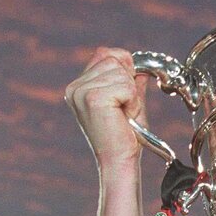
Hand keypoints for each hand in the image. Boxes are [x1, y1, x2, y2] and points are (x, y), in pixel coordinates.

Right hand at [65, 47, 149, 167]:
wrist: (119, 161)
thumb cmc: (124, 138)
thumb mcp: (129, 103)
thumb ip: (132, 83)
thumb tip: (140, 67)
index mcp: (78, 86)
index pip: (105, 53)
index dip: (125, 69)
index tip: (125, 95)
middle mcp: (75, 87)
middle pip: (114, 59)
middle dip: (129, 83)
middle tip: (124, 109)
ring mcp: (81, 91)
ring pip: (121, 71)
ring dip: (131, 94)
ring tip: (124, 115)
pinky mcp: (93, 98)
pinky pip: (126, 85)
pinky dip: (132, 101)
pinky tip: (124, 117)